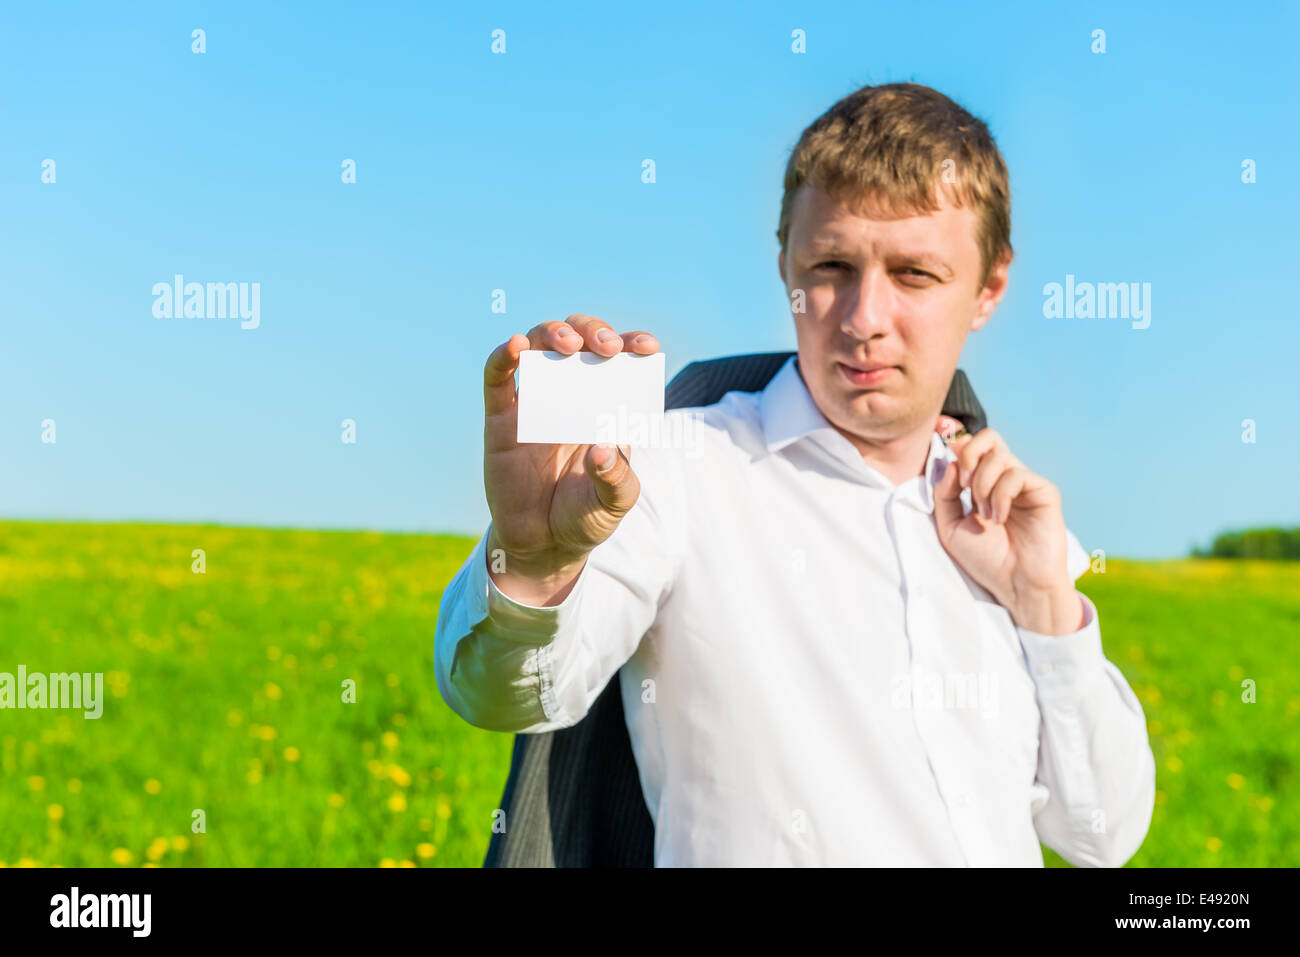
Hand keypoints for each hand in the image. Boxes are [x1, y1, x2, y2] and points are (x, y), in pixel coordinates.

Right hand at [482, 315, 661, 604]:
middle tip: (607, 348)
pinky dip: (503, 355)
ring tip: (568, 347)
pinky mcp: (501, 417)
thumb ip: (616, 479)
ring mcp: (535, 400)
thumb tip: (601, 448)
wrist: (543, 544)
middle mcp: (572, 393)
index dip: (633, 343)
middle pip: (579, 338)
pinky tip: (515, 346)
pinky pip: (497, 377)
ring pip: (539, 344)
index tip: (647, 347)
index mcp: (606, 404)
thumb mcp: (613, 503)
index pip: (621, 360)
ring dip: (553, 333)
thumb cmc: (585, 517)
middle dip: (594, 331)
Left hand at [932, 427, 1082, 634]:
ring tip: (985, 516)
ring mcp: (1026, 484)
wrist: (1015, 585)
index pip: (973, 445)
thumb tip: (952, 462)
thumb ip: (944, 494)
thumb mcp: (950, 526)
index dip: (959, 450)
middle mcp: (1006, 479)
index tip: (954, 480)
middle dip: (970, 455)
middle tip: (964, 486)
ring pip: (999, 456)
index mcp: (985, 483)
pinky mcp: (1044, 491)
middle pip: (988, 438)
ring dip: (982, 486)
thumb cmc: (986, 560)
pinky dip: (1000, 496)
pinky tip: (1000, 519)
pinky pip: (1016, 475)